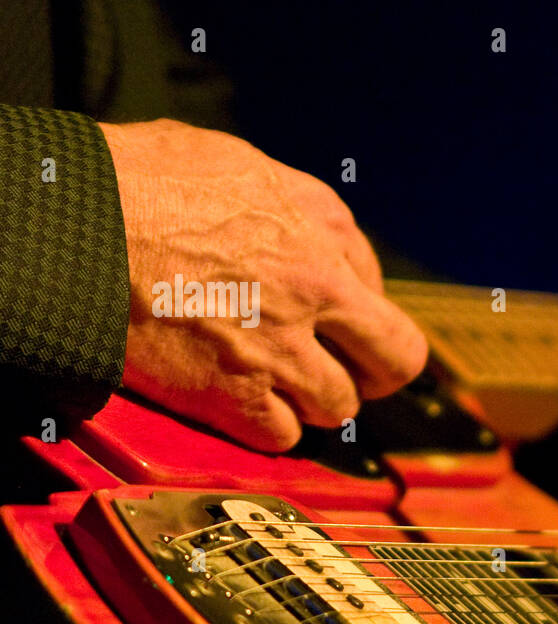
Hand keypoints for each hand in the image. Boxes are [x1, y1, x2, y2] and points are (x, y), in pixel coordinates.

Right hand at [100, 119, 426, 450]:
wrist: (71, 222)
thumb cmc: (132, 181)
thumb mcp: (232, 162)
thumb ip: (284, 204)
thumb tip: (298, 228)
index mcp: (322, 223)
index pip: (378, 289)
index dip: (355, 311)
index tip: (335, 322)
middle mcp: (319, 287)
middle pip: (395, 358)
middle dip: (374, 370)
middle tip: (349, 374)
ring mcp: (283, 346)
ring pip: (339, 406)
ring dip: (312, 402)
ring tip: (279, 388)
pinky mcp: (237, 393)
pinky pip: (283, 437)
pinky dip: (266, 430)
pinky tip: (242, 408)